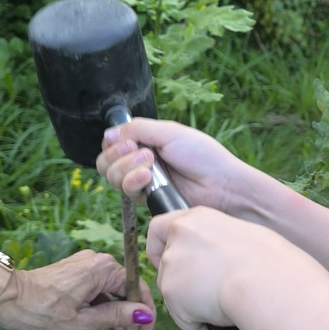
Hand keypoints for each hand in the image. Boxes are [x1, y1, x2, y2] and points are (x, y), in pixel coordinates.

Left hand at [0, 251, 155, 329]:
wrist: (5, 299)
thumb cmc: (40, 310)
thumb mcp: (83, 321)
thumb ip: (116, 317)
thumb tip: (144, 316)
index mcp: (103, 268)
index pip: (136, 288)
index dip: (144, 312)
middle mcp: (97, 263)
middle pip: (123, 291)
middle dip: (127, 317)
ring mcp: (84, 268)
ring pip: (108, 295)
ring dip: (113, 318)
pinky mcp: (74, 276)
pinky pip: (95, 294)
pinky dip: (98, 312)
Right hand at [97, 118, 247, 212]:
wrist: (221, 185)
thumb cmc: (203, 156)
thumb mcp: (169, 132)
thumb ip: (138, 130)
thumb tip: (108, 134)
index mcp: (147, 142)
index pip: (112, 143)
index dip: (114, 143)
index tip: (130, 141)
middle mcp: (141, 162)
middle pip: (106, 162)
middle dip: (119, 156)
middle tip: (144, 153)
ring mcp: (143, 182)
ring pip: (112, 177)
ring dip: (126, 168)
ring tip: (150, 165)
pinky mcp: (147, 199)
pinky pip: (126, 192)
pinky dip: (132, 182)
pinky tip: (147, 178)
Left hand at [145, 206, 280, 329]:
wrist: (264, 278)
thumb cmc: (268, 260)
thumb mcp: (243, 238)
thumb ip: (221, 246)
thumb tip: (224, 265)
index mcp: (196, 219)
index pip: (159, 227)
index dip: (160, 246)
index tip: (169, 258)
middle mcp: (178, 237)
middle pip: (165, 264)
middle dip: (181, 282)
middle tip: (207, 295)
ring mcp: (171, 265)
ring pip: (173, 293)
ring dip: (192, 306)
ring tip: (222, 314)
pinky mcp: (171, 293)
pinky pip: (185, 319)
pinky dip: (199, 327)